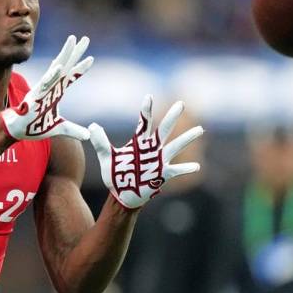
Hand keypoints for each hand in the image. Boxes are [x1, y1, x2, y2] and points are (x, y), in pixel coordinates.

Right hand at [0, 35, 92, 140]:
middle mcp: (51, 86)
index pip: (71, 76)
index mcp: (56, 92)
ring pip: (56, 67)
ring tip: (73, 40)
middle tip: (85, 38)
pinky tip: (59, 66)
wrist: (18, 131)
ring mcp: (43, 88)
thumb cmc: (36, 126)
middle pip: (65, 65)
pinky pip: (45, 83)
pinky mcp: (35, 95)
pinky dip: (52, 74)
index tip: (91, 58)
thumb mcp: (60, 128)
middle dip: (75, 51)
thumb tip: (87, 135)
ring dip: (65, 54)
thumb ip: (73, 130)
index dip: (80, 68)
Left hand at [88, 95, 203, 209]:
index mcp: (139, 143)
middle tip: (181, 103)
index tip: (149, 97)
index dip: (146, 110)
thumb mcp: (106, 158)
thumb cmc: (116, 176)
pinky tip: (197, 167)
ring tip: (200, 129)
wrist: (123, 195)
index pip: (144, 122)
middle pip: (164, 129)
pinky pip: (176, 170)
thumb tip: (92, 125)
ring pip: (175, 146)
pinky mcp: (163, 174)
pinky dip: (186, 168)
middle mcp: (152, 149)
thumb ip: (100, 142)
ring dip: (187, 138)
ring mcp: (159, 161)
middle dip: (172, 117)